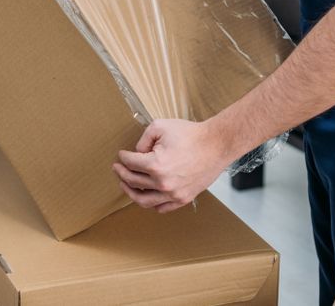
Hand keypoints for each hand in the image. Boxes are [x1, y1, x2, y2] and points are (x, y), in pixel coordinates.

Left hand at [112, 118, 230, 213]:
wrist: (216, 144)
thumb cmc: (191, 135)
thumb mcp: (160, 127)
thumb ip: (143, 139)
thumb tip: (137, 152)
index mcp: (155, 165)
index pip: (130, 163)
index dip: (123, 157)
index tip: (121, 155)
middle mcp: (163, 183)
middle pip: (133, 181)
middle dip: (122, 173)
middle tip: (117, 168)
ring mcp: (174, 194)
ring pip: (143, 200)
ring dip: (131, 192)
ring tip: (126, 184)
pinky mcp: (183, 198)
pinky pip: (162, 208)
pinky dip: (150, 204)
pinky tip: (146, 196)